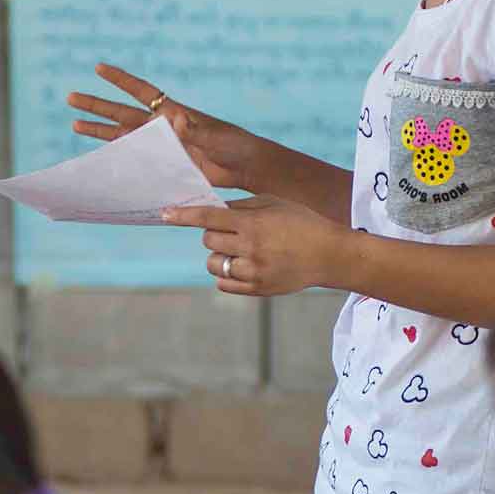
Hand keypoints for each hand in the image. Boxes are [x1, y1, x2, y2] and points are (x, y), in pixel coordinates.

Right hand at [66, 63, 270, 192]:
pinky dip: (116, 155)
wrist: (245, 166)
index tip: (98, 68)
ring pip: (123, 134)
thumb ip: (196, 130)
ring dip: (100, 129)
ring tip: (74, 123)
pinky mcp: (164, 162)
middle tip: (70, 97)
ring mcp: (161, 144)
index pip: (142, 92)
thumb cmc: (235, 146)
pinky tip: (98, 155)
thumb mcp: (216, 137)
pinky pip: (134, 157)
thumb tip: (177, 119)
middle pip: (122, 112)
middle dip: (97, 105)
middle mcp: (162, 125)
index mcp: (174, 112)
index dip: (120, 80)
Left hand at [160, 197, 346, 296]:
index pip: (208, 218)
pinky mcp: (257, 289)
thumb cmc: (302, 223)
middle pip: (208, 241)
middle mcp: (250, 248)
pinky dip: (226, 274)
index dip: (183, 215)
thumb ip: (242, 207)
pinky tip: (242, 265)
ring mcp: (253, 271)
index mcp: (253, 224)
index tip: (164, 213)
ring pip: (213, 264)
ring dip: (219, 256)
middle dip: (213, 234)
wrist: (330, 255)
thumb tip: (213, 211)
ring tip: (239, 251)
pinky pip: (224, 283)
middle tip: (232, 232)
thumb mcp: (274, 204)